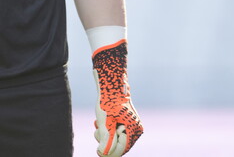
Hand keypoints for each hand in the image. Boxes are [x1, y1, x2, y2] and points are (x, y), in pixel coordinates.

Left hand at [92, 40, 142, 155]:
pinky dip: (106, 129)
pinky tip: (100, 121)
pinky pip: (114, 132)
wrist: (111, 82)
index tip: (100, 140)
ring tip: (98, 124)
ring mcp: (130, 125)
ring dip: (104, 134)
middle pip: (118, 146)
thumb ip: (106, 140)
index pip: (120, 150)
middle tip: (98, 130)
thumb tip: (102, 154)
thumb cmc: (108, 101)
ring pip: (114, 139)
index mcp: (134, 130)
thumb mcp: (105, 122)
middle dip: (106, 140)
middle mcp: (135, 129)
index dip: (108, 149)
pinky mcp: (124, 121)